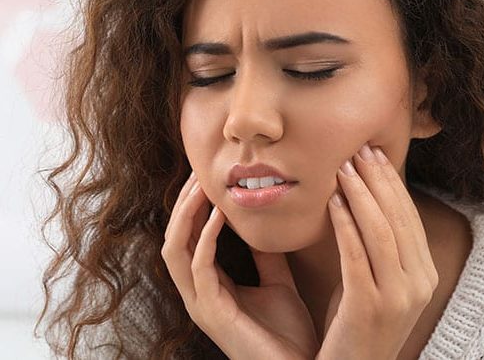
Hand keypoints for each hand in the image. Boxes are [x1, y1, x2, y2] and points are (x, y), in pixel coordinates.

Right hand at [162, 172, 318, 359]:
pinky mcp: (213, 313)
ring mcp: (201, 305)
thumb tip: (263, 222)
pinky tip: (221, 214)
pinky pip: (199, 267)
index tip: (207, 177)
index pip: (188, 240)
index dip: (193, 208)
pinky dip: (206, 237)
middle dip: (182, 204)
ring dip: (186, 215)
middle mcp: (198, 294)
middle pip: (173, 240)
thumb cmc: (288, 333)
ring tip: (201, 186)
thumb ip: (265, 254)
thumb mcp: (277, 281)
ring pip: (175, 251)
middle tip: (198, 173)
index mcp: (210, 286)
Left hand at [316, 143, 438, 359]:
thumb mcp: (380, 279)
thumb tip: (366, 196)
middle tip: (358, 150)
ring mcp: (399, 296)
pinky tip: (333, 202)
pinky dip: (346, 224)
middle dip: (377, 179)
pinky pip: (357, 255)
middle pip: (398, 218)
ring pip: (381, 231)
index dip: (391, 181)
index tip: (373, 153)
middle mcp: (420, 282)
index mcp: (425, 272)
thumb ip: (380, 244)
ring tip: (342, 168)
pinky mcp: (371, 307)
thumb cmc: (360, 320)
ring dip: (361, 195)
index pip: (409, 215)